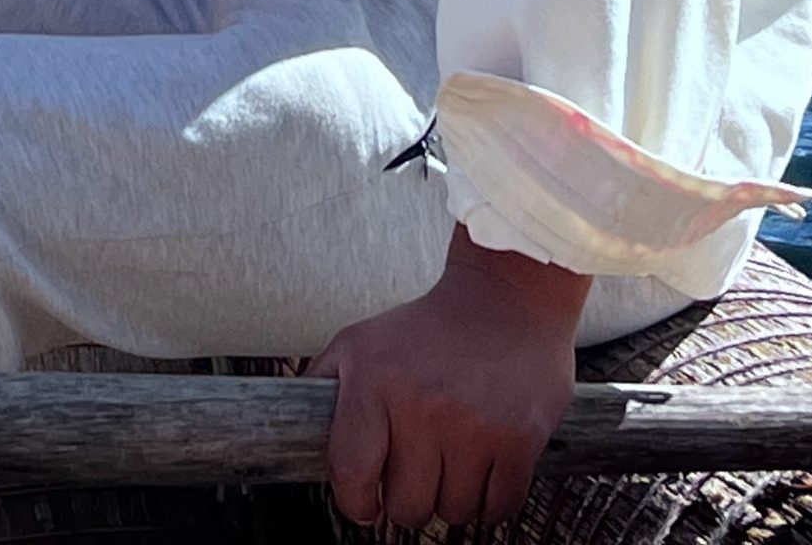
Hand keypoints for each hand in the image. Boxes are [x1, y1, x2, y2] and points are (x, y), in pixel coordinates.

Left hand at [312, 227, 587, 531]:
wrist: (506, 299)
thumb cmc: (430, 327)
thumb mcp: (361, 341)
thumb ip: (323, 384)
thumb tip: (293, 424)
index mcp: (375, 382)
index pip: (351, 472)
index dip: (356, 501)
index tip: (366, 503)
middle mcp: (422, 406)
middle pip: (407, 506)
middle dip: (409, 496)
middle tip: (418, 468)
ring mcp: (473, 427)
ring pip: (454, 513)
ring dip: (453, 496)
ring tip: (453, 457)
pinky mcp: (519, 441)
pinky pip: (498, 508)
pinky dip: (490, 499)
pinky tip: (484, 464)